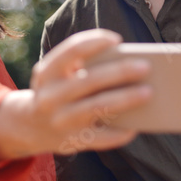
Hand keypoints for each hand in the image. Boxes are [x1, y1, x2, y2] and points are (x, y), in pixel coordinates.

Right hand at [0, 29, 151, 160]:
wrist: (31, 126)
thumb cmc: (58, 90)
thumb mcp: (59, 74)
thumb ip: (83, 65)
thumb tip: (128, 63)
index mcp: (47, 72)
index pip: (71, 51)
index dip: (94, 42)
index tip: (117, 39)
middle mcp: (50, 96)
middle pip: (90, 80)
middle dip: (119, 72)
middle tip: (145, 66)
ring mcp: (60, 121)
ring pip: (98, 107)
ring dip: (125, 99)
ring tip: (149, 92)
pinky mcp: (72, 142)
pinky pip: (101, 138)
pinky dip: (120, 132)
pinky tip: (137, 126)